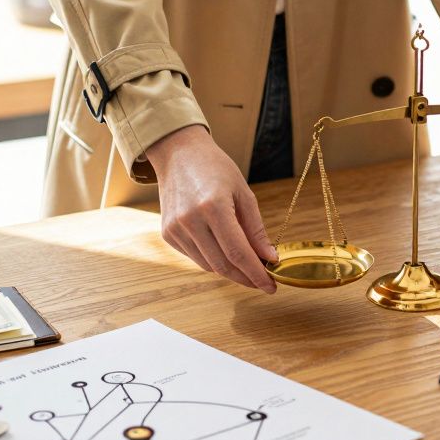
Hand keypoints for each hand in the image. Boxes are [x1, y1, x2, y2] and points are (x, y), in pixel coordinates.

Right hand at [145, 125, 277, 293]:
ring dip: (231, 270)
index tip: (271, 286)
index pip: (238, 252)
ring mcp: (175, 229)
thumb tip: (270, 258)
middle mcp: (190, 220)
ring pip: (209, 266)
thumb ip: (256, 229)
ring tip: (247, 264)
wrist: (178, 153)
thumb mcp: (243, 193)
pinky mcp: (168, 234)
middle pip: (223, 264)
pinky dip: (213, 259)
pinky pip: (196, 257)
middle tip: (263, 281)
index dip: (256, 274)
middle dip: (246, 278)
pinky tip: (224, 249)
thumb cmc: (215, 169)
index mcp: (213, 207)